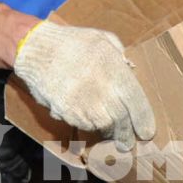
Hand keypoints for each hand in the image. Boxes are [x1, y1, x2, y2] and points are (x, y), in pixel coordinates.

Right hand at [13, 21, 156, 150]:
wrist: (36, 50)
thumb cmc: (72, 42)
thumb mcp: (103, 39)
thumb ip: (120, 56)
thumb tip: (130, 70)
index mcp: (115, 70)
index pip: (137, 102)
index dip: (143, 120)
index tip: (146, 132)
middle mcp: (103, 89)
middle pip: (121, 120)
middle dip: (125, 134)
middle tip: (127, 142)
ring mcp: (85, 103)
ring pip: (103, 125)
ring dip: (107, 130)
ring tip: (108, 129)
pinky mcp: (68, 113)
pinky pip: (83, 124)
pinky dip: (87, 124)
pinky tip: (86, 117)